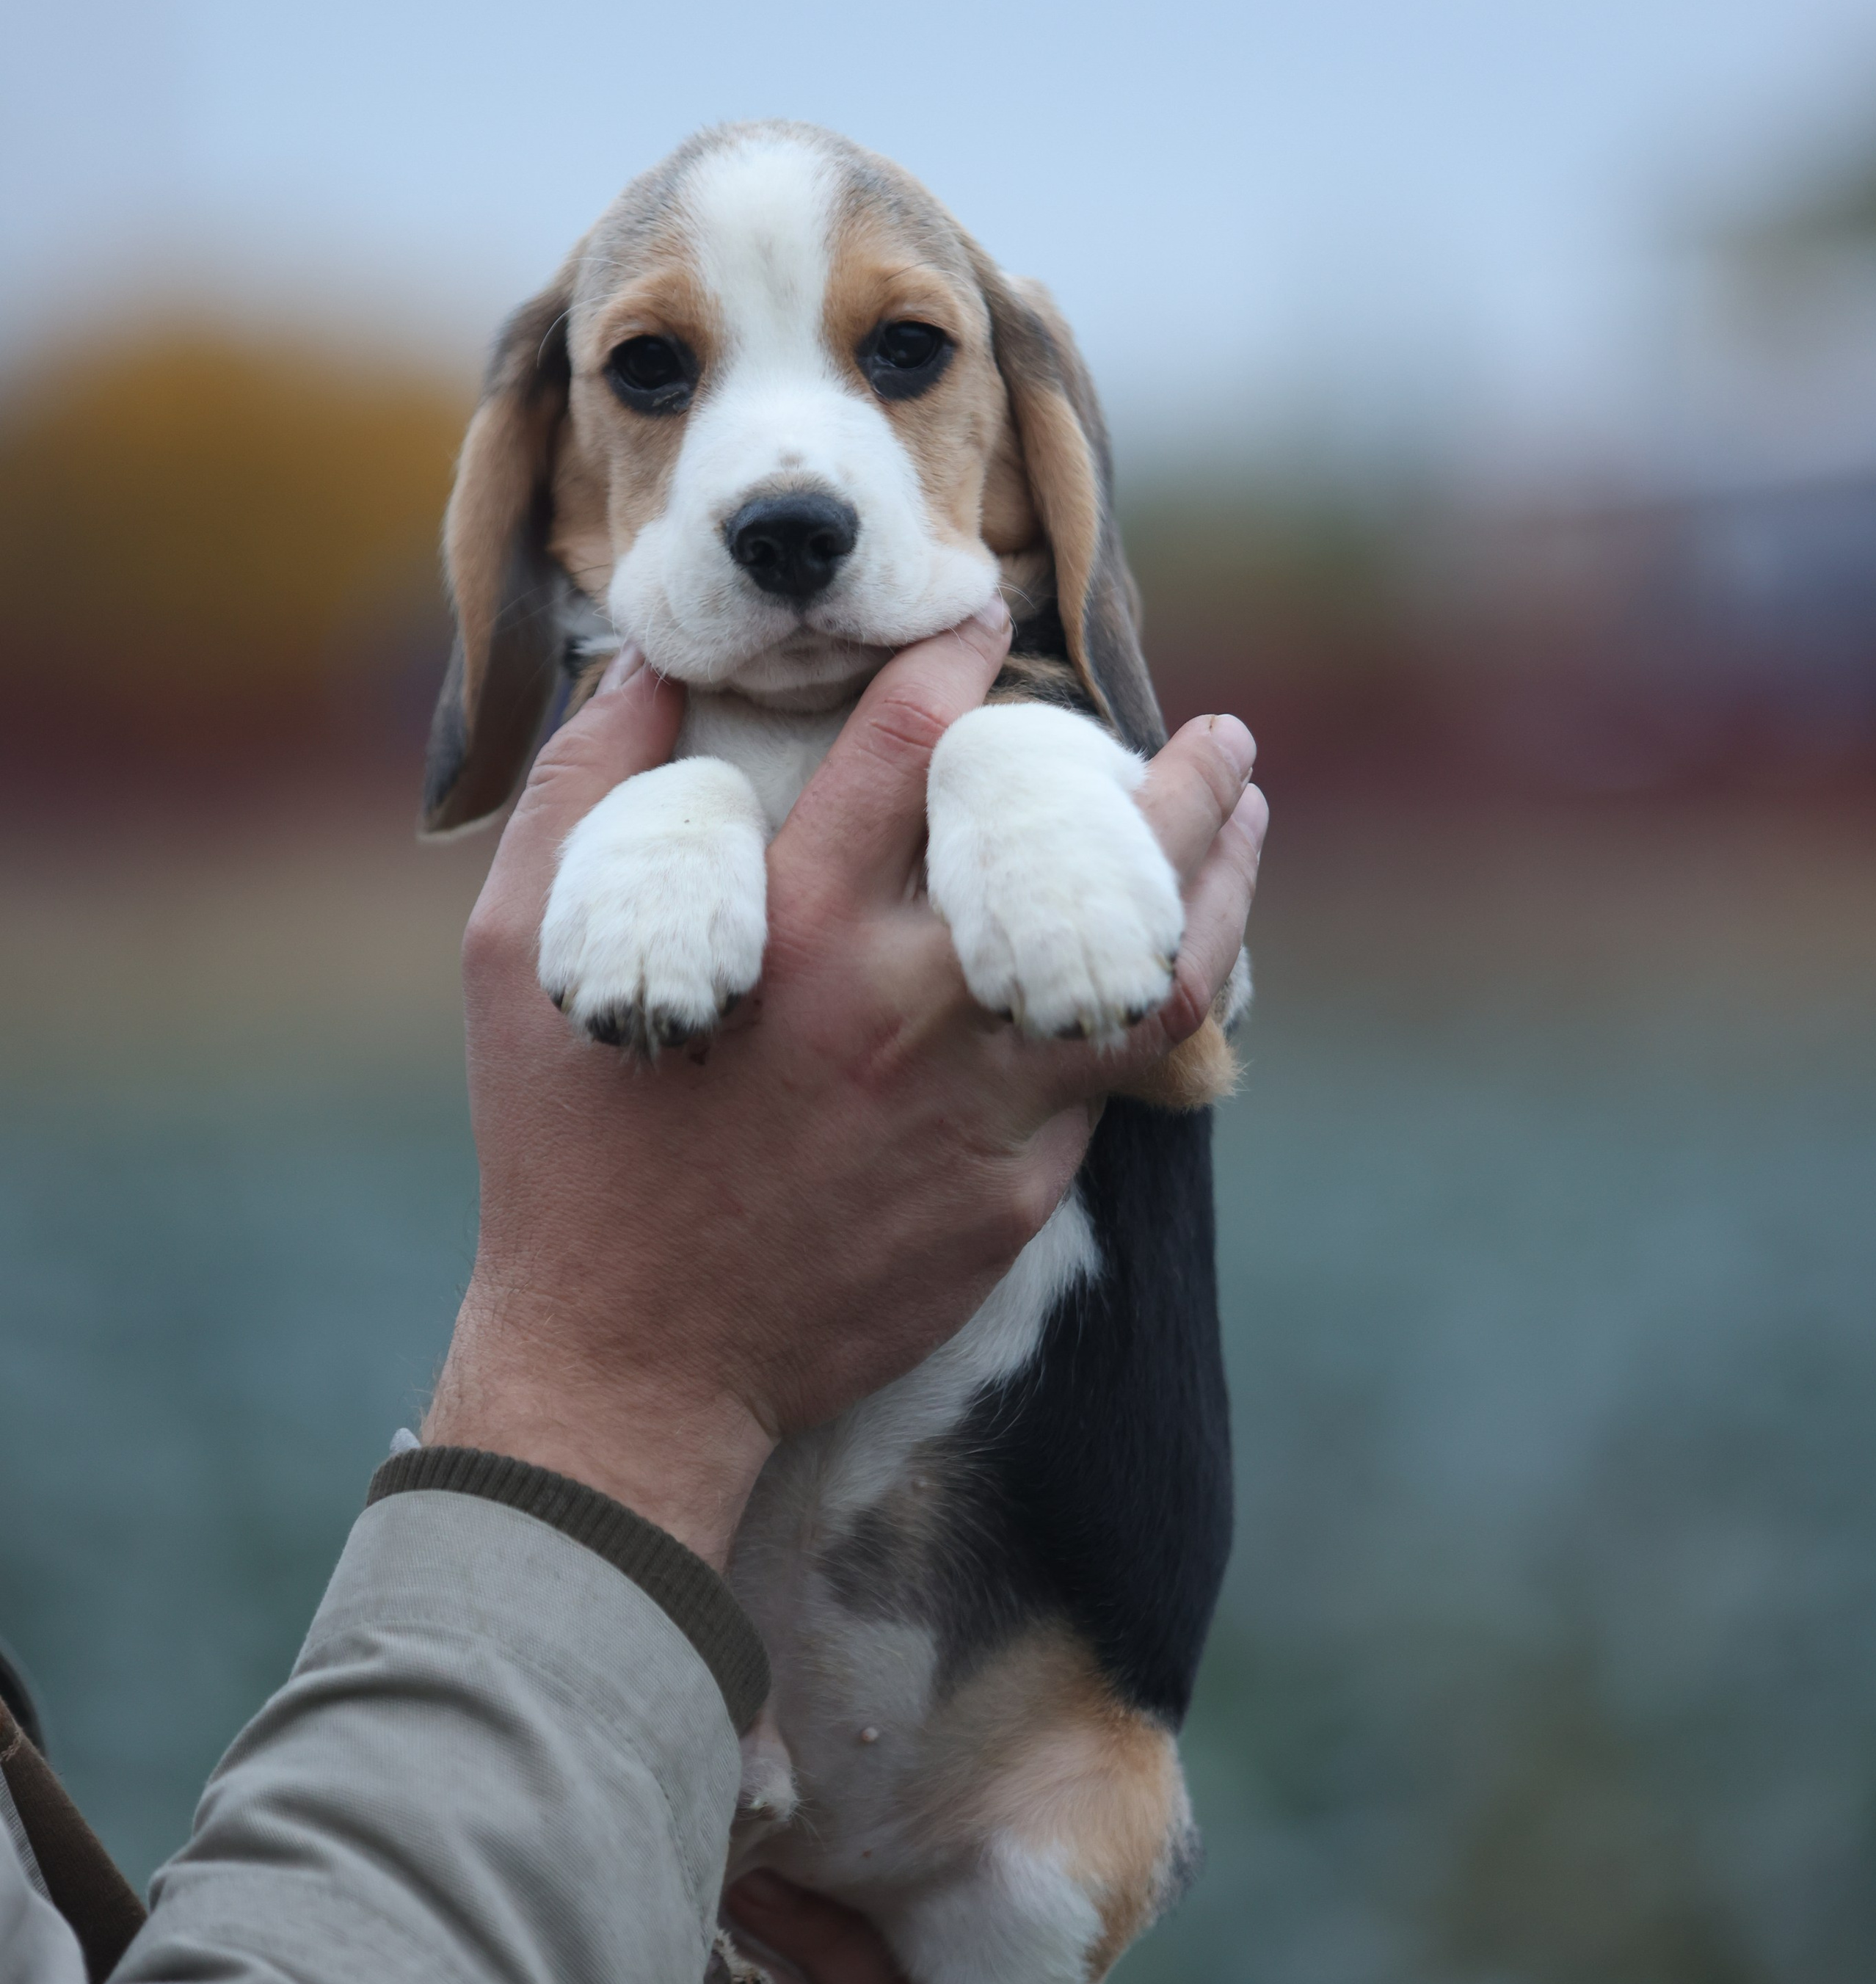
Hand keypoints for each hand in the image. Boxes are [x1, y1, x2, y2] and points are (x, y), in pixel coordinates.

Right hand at [424, 604, 1266, 1564]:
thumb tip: (641, 666)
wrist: (633, 1364)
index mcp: (794, 929)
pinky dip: (1147, 1009)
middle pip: (1085, 862)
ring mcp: (978, 1109)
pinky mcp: (1014, 1196)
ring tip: (1244, 823)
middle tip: (1217, 735)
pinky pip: (1106, 1088)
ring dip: (1217, 889)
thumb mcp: (523, 954)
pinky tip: (1168, 966)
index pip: (910, 746)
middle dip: (1172, 781)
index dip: (958, 661)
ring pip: (1148, 978)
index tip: (989, 619)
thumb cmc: (570, 1154)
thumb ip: (583, 791)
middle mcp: (908, 1008)